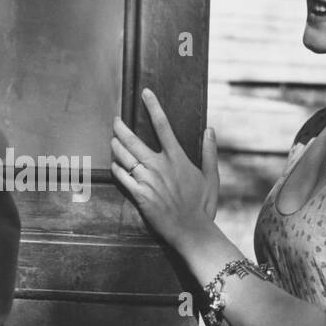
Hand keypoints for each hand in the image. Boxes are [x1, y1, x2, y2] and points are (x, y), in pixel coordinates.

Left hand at [111, 88, 218, 250]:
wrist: (192, 231)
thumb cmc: (203, 206)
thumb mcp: (212, 177)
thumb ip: (209, 152)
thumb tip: (210, 130)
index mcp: (177, 159)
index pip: (163, 126)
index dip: (153, 107)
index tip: (145, 93)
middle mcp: (160, 166)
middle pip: (134, 141)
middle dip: (121, 128)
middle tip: (116, 120)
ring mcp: (147, 180)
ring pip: (124, 157)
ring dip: (116, 146)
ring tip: (112, 140)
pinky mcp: (139, 195)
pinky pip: (122, 177)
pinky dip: (116, 168)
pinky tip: (115, 164)